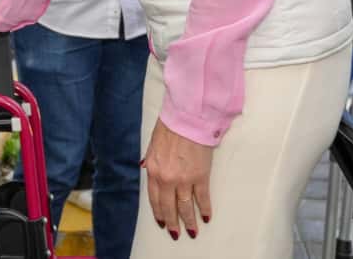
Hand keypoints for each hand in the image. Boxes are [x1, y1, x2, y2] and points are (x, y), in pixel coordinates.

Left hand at [142, 118, 213, 239]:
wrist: (186, 119)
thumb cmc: (169, 128)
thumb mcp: (153, 146)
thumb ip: (151, 162)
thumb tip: (148, 170)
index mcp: (153, 170)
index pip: (154, 198)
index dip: (158, 212)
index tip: (162, 222)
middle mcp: (166, 178)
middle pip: (168, 207)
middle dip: (172, 222)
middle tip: (175, 233)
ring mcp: (184, 179)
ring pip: (185, 207)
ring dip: (188, 221)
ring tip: (191, 231)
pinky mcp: (200, 176)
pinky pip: (201, 198)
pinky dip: (204, 209)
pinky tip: (205, 217)